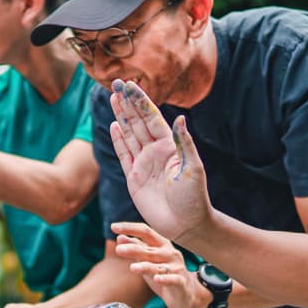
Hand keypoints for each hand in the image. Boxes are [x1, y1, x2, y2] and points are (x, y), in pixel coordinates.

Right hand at [109, 79, 213, 241]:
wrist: (186, 224)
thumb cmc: (194, 197)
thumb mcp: (192, 168)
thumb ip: (183, 143)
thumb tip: (179, 118)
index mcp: (169, 146)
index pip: (151, 117)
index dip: (140, 101)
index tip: (130, 84)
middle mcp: (155, 152)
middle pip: (137, 122)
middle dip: (128, 103)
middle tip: (116, 83)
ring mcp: (143, 164)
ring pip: (129, 135)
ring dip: (121, 116)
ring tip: (113, 98)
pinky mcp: (134, 178)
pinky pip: (124, 155)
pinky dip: (118, 140)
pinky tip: (114, 126)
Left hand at [113, 222, 208, 307]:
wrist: (185, 293)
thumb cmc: (164, 273)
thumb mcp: (149, 259)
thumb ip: (137, 248)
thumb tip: (120, 237)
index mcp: (161, 244)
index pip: (145, 231)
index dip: (130, 228)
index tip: (114, 227)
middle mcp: (170, 253)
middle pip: (150, 249)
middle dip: (134, 249)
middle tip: (118, 250)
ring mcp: (176, 267)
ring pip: (159, 266)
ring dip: (145, 266)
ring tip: (132, 268)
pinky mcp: (181, 282)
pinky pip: (172, 279)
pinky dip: (165, 279)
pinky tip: (157, 279)